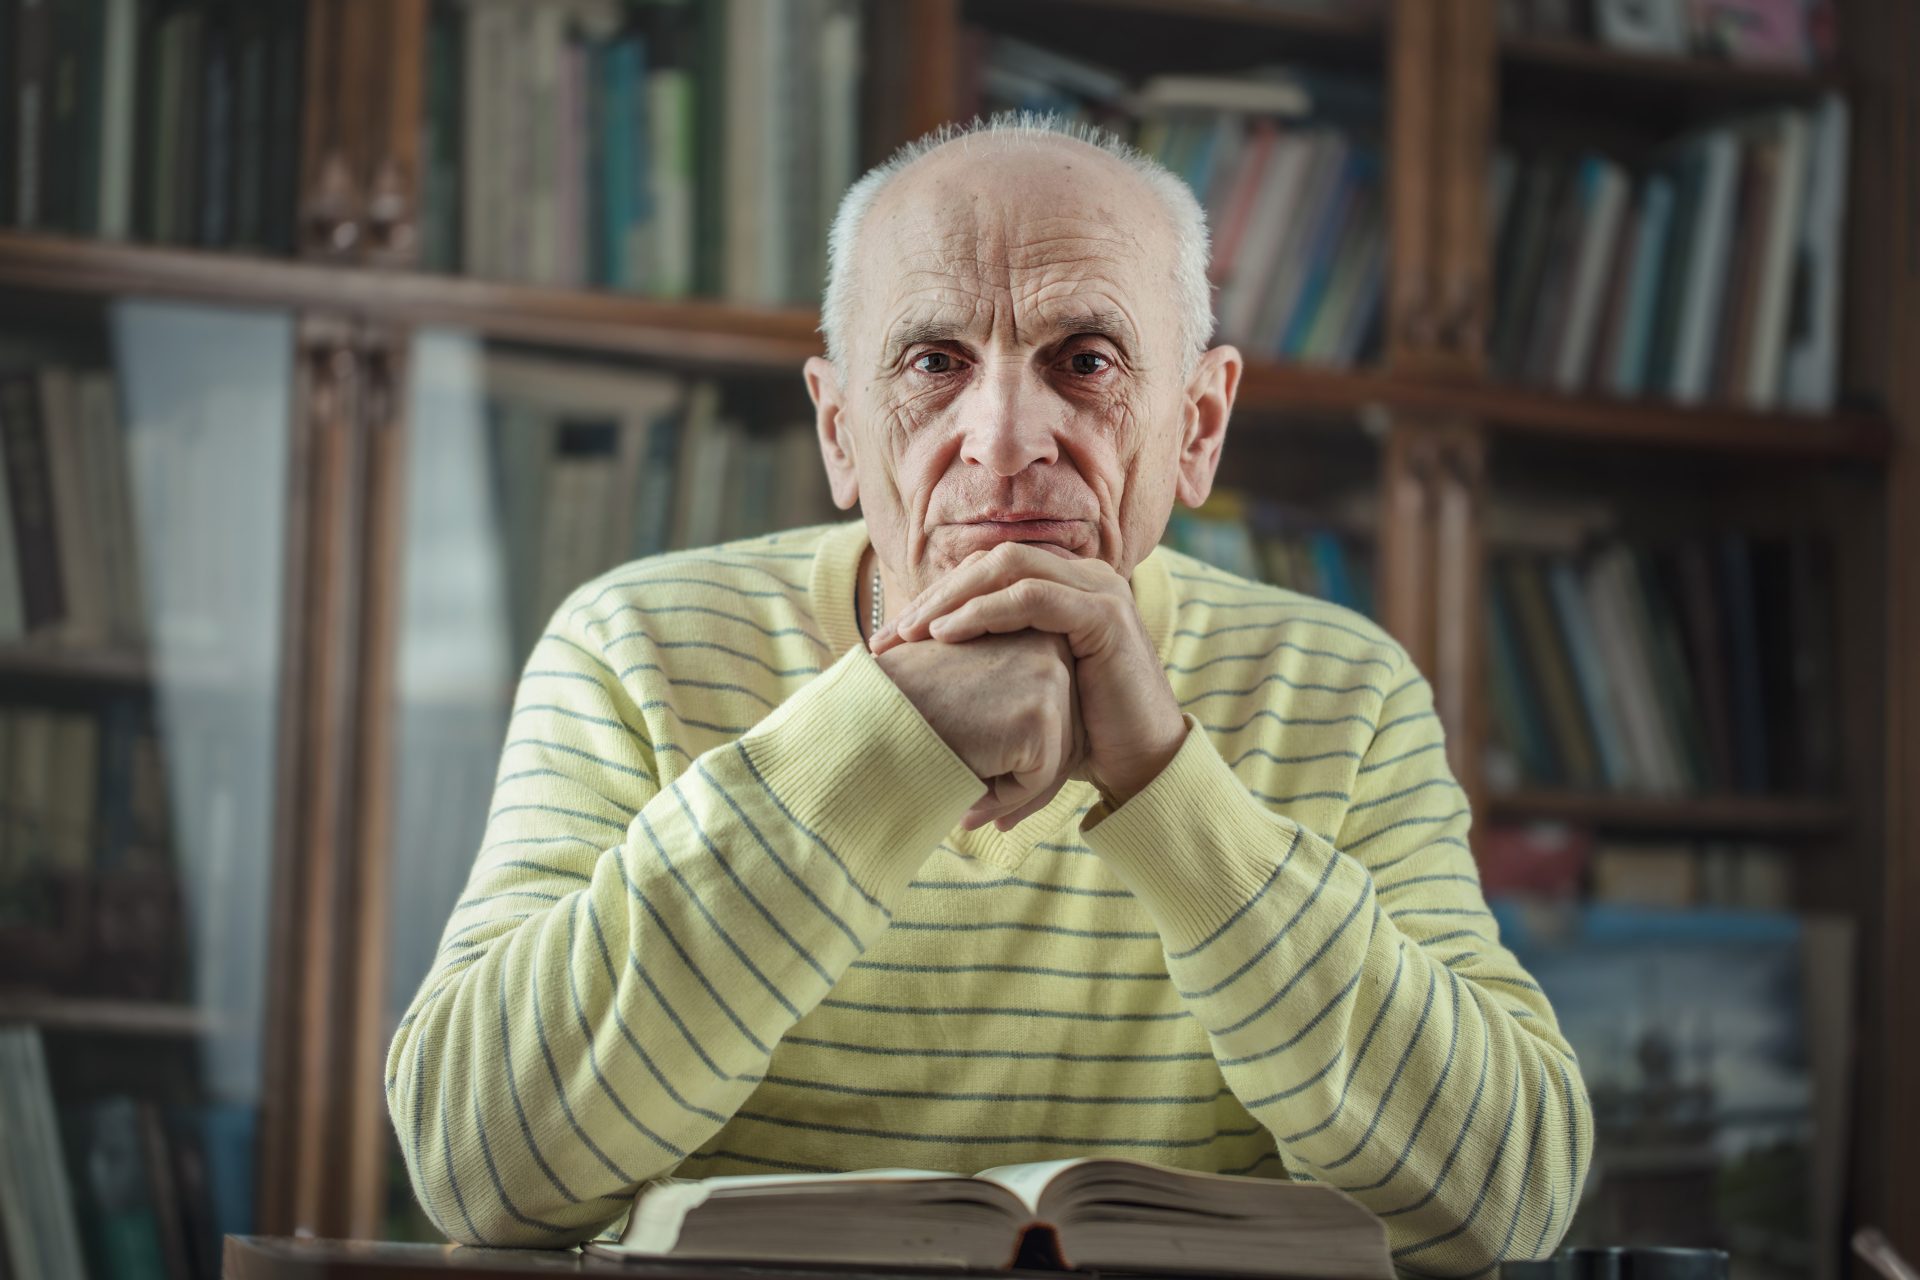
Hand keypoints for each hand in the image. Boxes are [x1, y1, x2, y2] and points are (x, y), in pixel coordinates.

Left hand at [870, 544, 1186, 807]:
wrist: (1143, 764)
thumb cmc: (1084, 733)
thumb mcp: (1033, 683)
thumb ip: (997, 657)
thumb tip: (933, 662)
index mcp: (1069, 585)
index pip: (990, 569)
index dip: (937, 594)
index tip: (891, 636)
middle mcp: (1086, 577)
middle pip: (992, 560)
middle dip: (935, 594)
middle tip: (889, 635)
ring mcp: (1099, 590)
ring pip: (1008, 567)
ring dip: (950, 597)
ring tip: (909, 635)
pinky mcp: (1105, 615)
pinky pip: (1032, 596)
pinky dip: (982, 611)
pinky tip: (946, 635)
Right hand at [874, 630, 1084, 830]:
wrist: (868, 712)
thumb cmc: (905, 706)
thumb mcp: (969, 692)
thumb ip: (1008, 708)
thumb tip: (1036, 758)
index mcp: (1034, 634)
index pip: (1059, 711)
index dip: (1028, 758)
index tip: (990, 786)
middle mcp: (1050, 649)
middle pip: (1068, 734)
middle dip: (1030, 783)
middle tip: (986, 814)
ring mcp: (1048, 680)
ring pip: (1057, 760)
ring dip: (1017, 795)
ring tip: (970, 809)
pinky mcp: (1039, 715)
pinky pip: (1039, 777)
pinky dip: (1006, 799)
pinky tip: (967, 802)